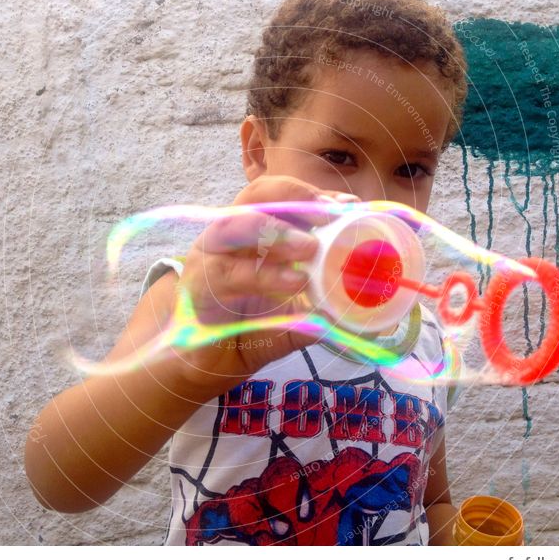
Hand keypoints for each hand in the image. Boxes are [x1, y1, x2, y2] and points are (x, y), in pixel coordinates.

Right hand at [170, 175, 358, 399]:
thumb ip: (318, 311)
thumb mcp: (290, 318)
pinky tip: (294, 280)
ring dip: (277, 231)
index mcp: (251, 233)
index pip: (281, 198)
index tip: (349, 203)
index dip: (314, 195)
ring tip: (311, 246)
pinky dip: (264, 273)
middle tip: (332, 213)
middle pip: (256, 197)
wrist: (198, 364)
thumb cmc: (244, 329)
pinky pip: (229, 271)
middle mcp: (227, 236)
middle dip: (296, 199)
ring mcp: (208, 257)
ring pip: (237, 226)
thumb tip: (361, 316)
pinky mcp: (197, 285)